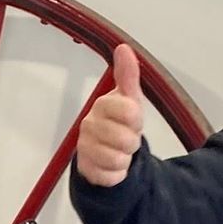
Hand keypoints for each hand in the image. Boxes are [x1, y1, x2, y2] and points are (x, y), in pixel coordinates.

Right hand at [76, 44, 146, 187]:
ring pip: (118, 158)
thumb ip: (128, 75)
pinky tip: (112, 165)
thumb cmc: (120, 122)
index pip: (130, 112)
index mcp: (102, 106)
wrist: (107, 150)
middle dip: (132, 142)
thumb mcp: (129, 98)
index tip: (133, 120)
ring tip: (120, 151)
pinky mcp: (87, 169)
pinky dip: (117, 173)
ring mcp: (85, 148)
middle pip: (126, 139)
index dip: (137, 120)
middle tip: (127, 138)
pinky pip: (111, 175)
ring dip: (125, 158)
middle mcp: (89, 125)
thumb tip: (124, 48)